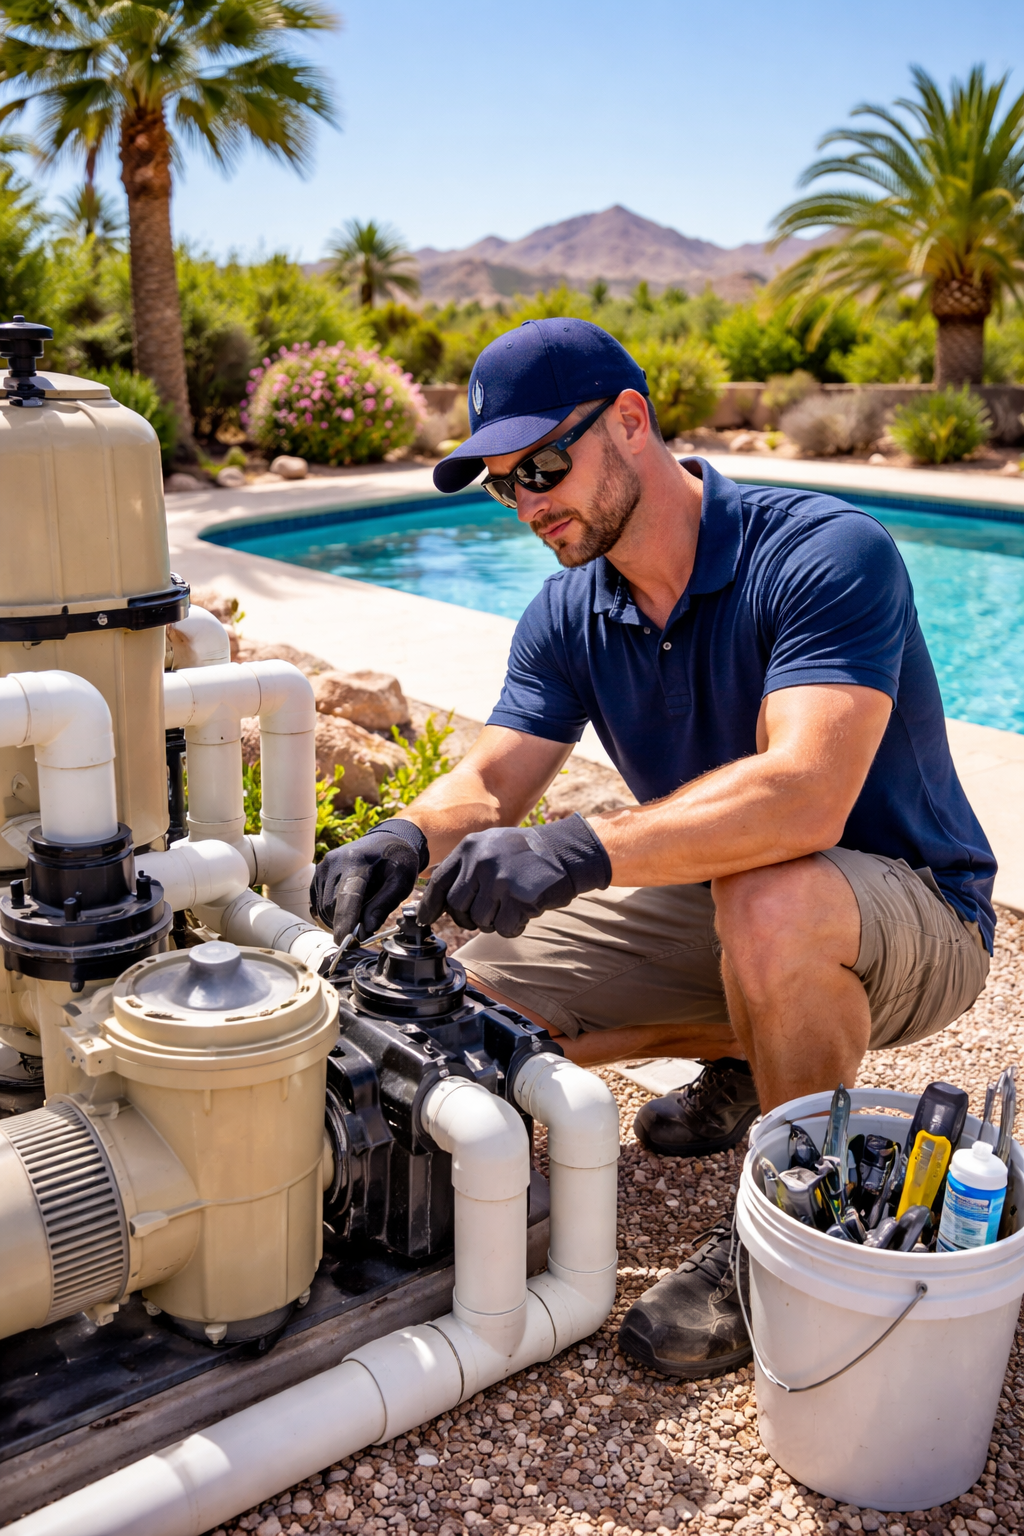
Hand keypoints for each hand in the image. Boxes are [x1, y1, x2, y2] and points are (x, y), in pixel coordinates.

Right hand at [309, 820, 427, 940]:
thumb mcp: (402, 880)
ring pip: (324, 908)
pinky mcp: (316, 875)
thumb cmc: (396, 861)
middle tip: (366, 929)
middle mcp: (334, 863)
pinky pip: (318, 904)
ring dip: (339, 918)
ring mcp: (322, 868)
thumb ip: (384, 904)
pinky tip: (349, 906)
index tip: (346, 943)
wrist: (384, 841)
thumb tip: (367, 929)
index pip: (348, 896)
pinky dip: (332, 912)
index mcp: (357, 861)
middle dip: (347, 923)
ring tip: (361, 909)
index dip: (346, 921)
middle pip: (334, 905)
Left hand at [417, 813, 610, 938]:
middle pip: (456, 906)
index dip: (430, 905)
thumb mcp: (491, 846)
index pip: (438, 882)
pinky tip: (523, 912)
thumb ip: (466, 867)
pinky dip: (512, 927)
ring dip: (493, 922)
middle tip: (485, 913)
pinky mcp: (519, 899)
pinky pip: (503, 928)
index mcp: (470, 847)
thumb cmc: (528, 853)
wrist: (567, 852)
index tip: (426, 918)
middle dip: (466, 917)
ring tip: (510, 906)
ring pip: (479, 920)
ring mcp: (500, 880)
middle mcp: (481, 862)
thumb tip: (437, 896)